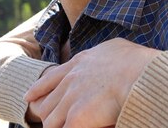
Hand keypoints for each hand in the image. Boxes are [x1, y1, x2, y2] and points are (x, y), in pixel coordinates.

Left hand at [24, 38, 160, 127]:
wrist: (139, 73)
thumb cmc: (135, 61)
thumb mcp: (115, 47)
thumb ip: (105, 52)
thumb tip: (110, 52)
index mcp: (79, 63)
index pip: (50, 78)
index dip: (38, 89)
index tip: (28, 96)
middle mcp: (70, 81)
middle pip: (46, 104)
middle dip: (48, 115)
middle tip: (51, 123)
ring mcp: (72, 100)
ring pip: (51, 122)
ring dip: (57, 126)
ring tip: (63, 127)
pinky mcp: (78, 118)